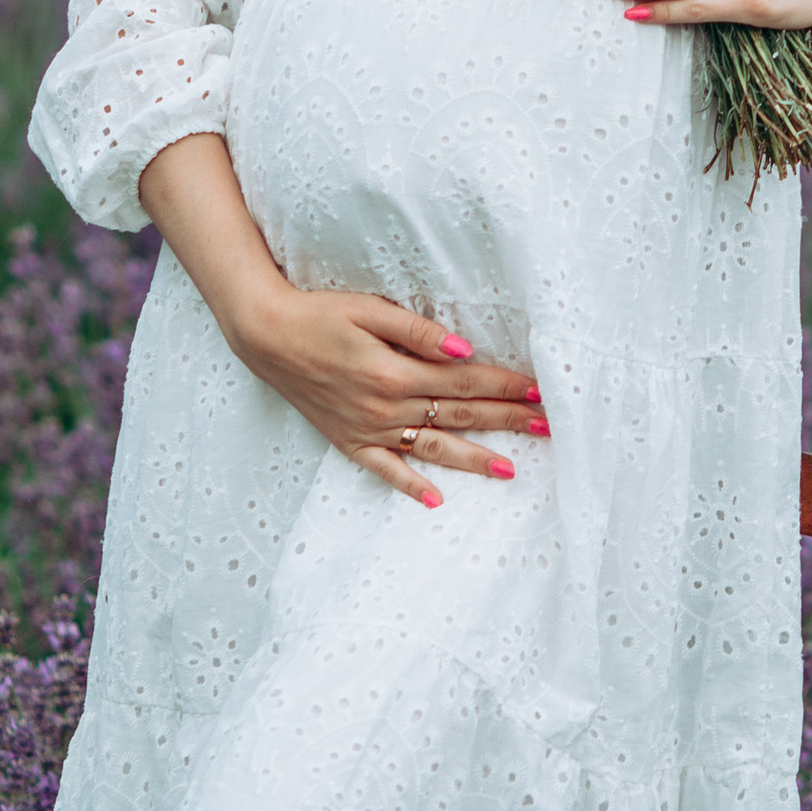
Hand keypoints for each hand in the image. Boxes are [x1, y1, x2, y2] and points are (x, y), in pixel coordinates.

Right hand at [229, 280, 546, 510]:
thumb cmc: (319, 313)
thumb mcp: (370, 309)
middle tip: (546, 429)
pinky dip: (410, 486)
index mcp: (396, 371)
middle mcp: (387, 407)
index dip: (504, 385)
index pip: (465, 382)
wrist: (265, 335)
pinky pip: (384, 470)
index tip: (538, 391)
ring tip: (510, 469)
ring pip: (432, 448)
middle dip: (505, 421)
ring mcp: (368, 429)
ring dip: (474, 459)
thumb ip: (419, 332)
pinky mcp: (348, 440)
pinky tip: (436, 501)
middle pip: (459, 416)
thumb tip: (464, 351)